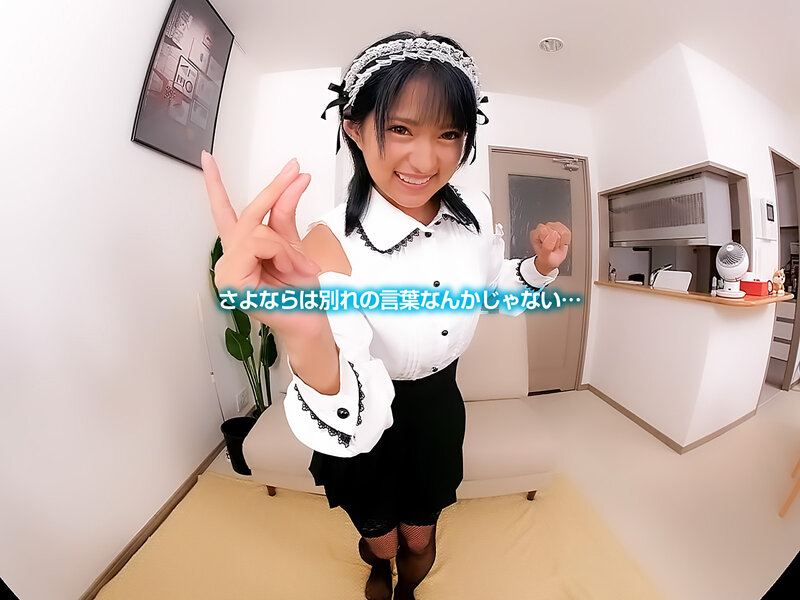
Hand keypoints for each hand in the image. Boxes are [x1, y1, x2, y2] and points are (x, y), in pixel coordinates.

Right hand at [201, 151, 324, 337]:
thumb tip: (294, 179)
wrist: (309, 321)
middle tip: (296, 173)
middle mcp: (230, 259)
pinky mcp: (232, 282)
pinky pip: (257, 246)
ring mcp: (228, 272)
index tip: (207, 158)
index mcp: (241, 250)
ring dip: (286, 246)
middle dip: (274, 194)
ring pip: (256, 232)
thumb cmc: (300, 292)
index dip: (215, 185)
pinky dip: (281, 254)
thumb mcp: (295, 245)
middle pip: (247, 215)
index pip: (225, 212)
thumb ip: (286, 212)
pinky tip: (290, 269)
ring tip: (299, 265)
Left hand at [530, 221, 570, 273]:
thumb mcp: (545, 256)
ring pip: (562, 231)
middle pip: (555, 231)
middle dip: (556, 242)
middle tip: (552, 247)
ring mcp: (551, 226)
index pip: (545, 232)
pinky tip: (560, 243)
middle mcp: (541, 228)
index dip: (550, 242)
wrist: (552, 260)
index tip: (548, 248)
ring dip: (561, 241)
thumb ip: (547, 246)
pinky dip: (566, 240)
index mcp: (535, 234)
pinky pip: (567, 232)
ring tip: (555, 245)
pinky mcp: (559, 226)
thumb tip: (554, 233)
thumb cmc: (546, 258)